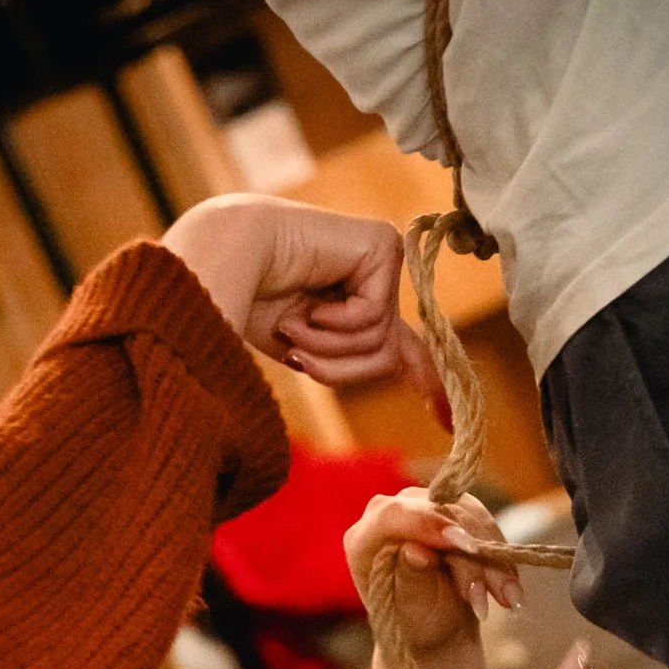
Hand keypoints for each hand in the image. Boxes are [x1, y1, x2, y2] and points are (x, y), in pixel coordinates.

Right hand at [163, 195, 442, 406]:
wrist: (223, 258)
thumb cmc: (247, 300)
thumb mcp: (306, 349)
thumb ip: (352, 358)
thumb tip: (401, 369)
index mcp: (357, 299)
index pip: (405, 348)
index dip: (426, 384)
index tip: (445, 424)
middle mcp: (374, 276)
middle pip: (385, 359)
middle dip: (338, 368)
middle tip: (295, 352)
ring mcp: (381, 257)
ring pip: (380, 344)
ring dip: (328, 347)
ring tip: (295, 321)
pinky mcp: (382, 245)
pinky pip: (374, 317)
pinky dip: (335, 323)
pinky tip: (310, 301)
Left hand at [344, 487, 522, 652]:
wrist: (435, 630)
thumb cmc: (414, 627)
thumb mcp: (411, 614)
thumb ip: (411, 582)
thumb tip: (415, 551)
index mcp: (363, 540)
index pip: (393, 515)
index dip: (431, 524)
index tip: (465, 545)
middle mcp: (391, 516)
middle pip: (439, 514)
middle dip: (475, 554)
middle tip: (498, 593)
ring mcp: (424, 510)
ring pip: (469, 517)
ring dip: (495, 559)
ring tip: (508, 599)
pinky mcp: (453, 512)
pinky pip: (485, 523)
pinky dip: (502, 556)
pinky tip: (511, 588)